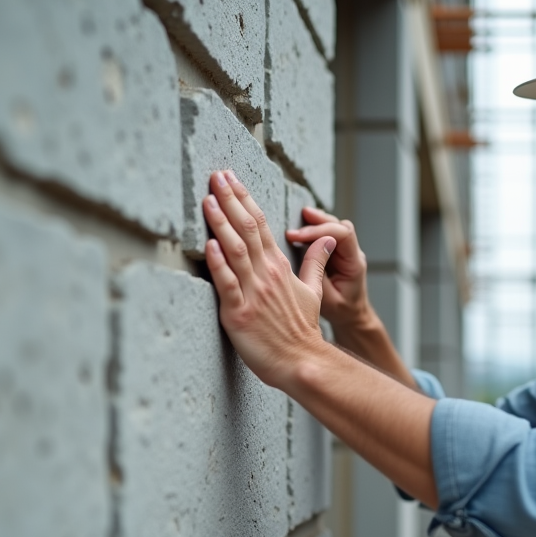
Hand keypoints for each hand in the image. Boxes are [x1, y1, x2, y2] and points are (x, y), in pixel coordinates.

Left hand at [201, 170, 335, 389]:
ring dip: (220, 222)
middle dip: (229, 199)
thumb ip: (315, 263)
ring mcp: (252, 293)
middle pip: (246, 229)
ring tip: (208, 199)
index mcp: (279, 267)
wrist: (302, 361)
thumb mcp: (312, 292)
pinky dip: (218, 263)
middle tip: (216, 175)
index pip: (260, 225)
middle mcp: (265, 275)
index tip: (230, 179)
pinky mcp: (238, 313)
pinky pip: (227, 283)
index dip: (244, 199)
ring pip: (234, 250)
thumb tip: (328, 238)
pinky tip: (209, 244)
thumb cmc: (301, 331)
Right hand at [285, 206, 373, 331]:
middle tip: (294, 226)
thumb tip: (305, 252)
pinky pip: (329, 234)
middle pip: (339, 226)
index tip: (297, 237)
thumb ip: (318, 276)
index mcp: (354, 263)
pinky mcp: (337, 253)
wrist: (351, 317)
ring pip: (334, 227)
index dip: (319, 231)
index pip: (343, 235)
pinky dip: (316, 228)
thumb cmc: (341, 311)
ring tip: (299, 219)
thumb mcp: (326, 299)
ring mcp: (346, 252)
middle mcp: (353, 254)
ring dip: (317, 222)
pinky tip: (304, 228)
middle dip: (317, 222)